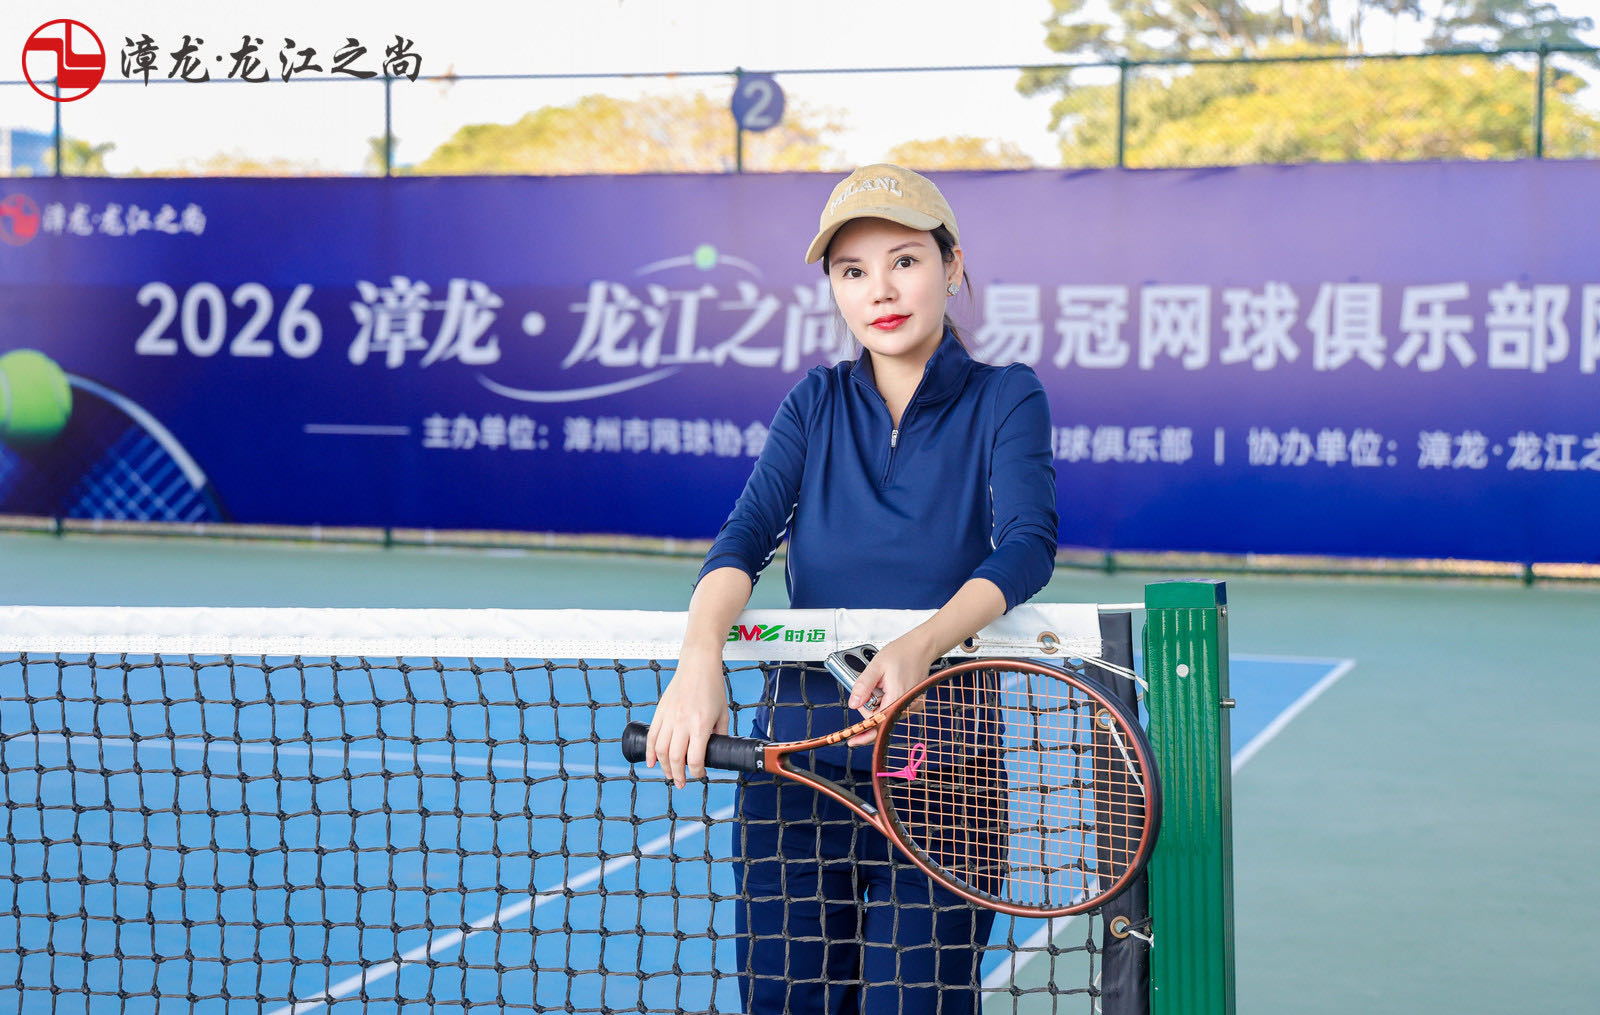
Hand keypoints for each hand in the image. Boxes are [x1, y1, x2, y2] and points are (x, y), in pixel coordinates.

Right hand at [644, 643, 728, 788]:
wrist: (698, 665)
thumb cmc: (712, 688)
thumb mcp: (723, 713)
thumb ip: (720, 734)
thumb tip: (716, 752)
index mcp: (700, 725)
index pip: (695, 759)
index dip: (697, 772)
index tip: (700, 775)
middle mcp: (682, 723)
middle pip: (675, 758)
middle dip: (678, 775)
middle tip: (681, 784)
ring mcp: (669, 717)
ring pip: (660, 750)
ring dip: (664, 767)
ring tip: (669, 775)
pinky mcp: (659, 712)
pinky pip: (651, 737)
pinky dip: (650, 753)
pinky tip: (652, 763)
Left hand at [846, 633, 938, 745]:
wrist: (921, 647)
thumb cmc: (902, 653)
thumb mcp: (876, 666)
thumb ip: (863, 686)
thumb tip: (853, 704)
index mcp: (898, 697)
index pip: (877, 721)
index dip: (863, 728)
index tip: (852, 738)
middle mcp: (907, 706)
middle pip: (880, 717)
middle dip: (870, 706)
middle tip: (870, 687)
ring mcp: (911, 706)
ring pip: (886, 712)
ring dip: (878, 701)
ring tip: (882, 682)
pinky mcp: (912, 703)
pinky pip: (893, 707)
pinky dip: (886, 699)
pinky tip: (887, 685)